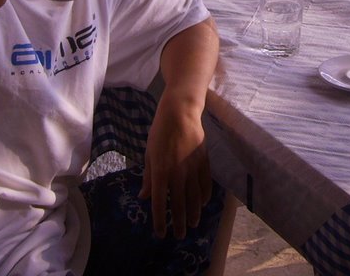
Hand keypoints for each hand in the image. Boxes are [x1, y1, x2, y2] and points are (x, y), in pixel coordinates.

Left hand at [139, 97, 211, 238]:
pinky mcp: (204, 162)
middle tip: (179, 235)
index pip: (159, 203)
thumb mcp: (148, 154)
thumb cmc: (159, 132)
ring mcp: (192, 168)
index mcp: (160, 172)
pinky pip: (205, 184)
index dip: (160, 221)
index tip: (161, 233)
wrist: (180, 113)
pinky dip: (204, 197)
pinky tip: (202, 204)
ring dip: (193, 214)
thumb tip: (144, 197)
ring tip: (192, 224)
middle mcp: (177, 174)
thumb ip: (148, 177)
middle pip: (179, 205)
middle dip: (179, 223)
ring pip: (195, 198)